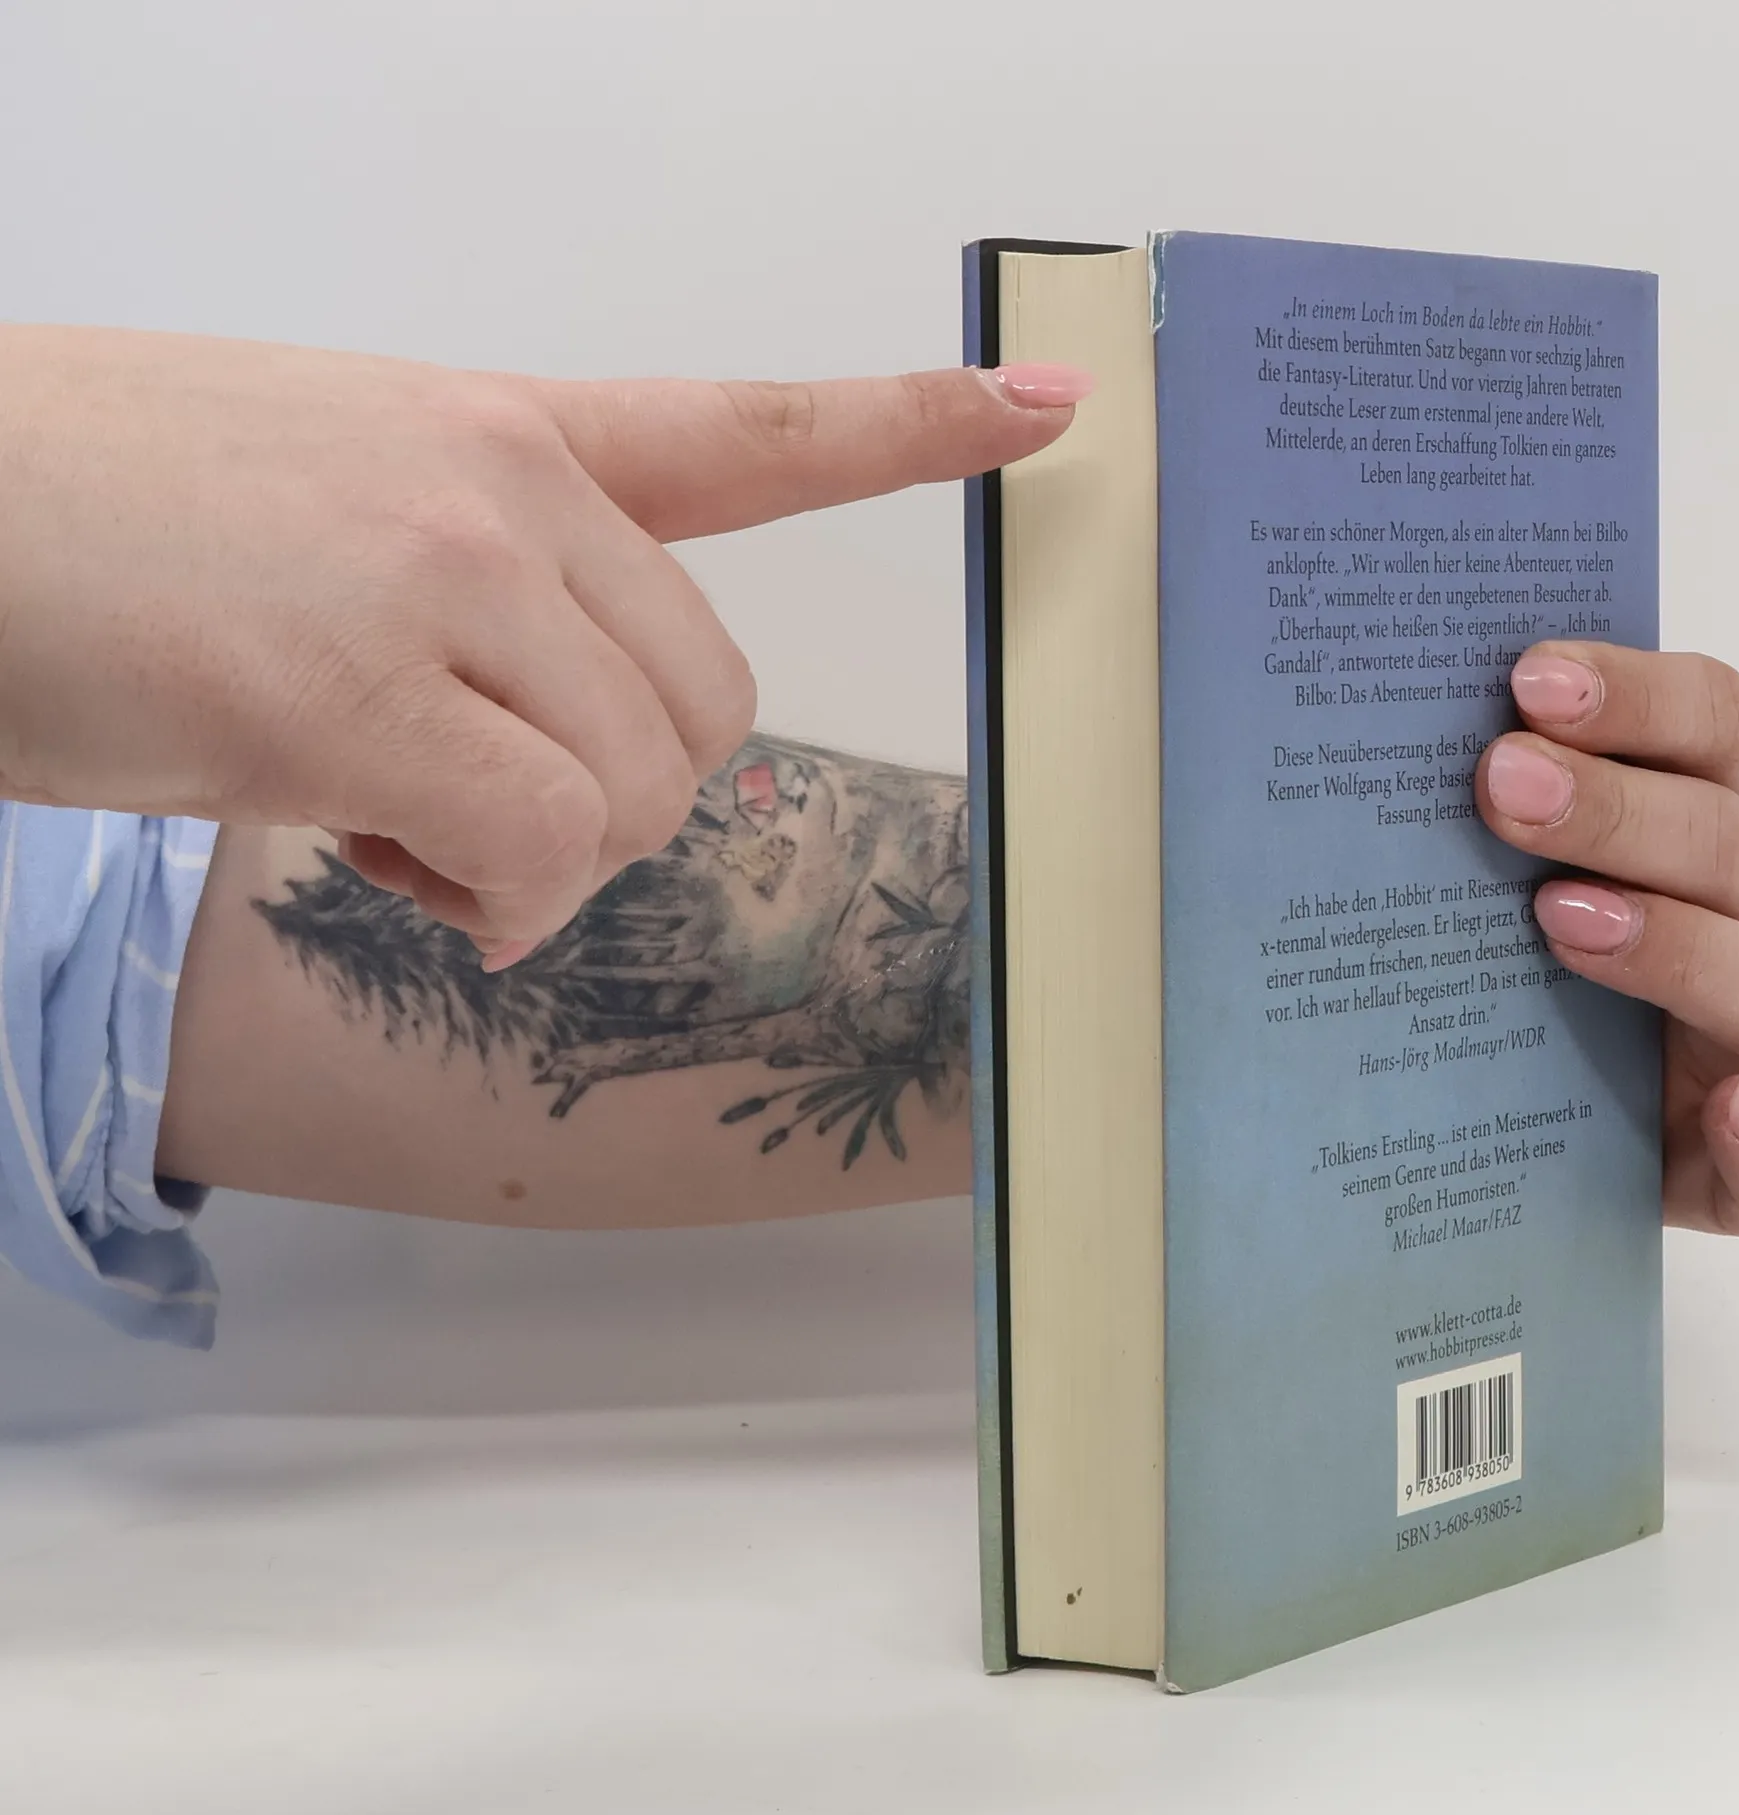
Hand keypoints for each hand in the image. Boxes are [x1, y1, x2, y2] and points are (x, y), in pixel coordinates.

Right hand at [0, 327, 1086, 960]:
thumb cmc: (109, 521)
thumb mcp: (339, 506)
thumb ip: (497, 594)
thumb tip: (585, 751)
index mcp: (506, 432)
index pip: (752, 429)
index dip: (911, 428)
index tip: (1046, 410)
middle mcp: (500, 487)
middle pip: (708, 713)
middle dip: (613, 800)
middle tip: (460, 804)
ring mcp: (439, 578)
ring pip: (636, 796)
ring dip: (532, 860)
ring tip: (385, 818)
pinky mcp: (355, 694)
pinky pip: (539, 852)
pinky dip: (484, 898)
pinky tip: (376, 857)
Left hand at [1476, 643, 1738, 1234]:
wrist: (1492, 1117)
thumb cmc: (1476, 958)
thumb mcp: (1455, 869)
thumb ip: (1432, 801)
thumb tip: (1328, 734)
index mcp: (1679, 824)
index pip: (1709, 722)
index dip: (1638, 692)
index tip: (1527, 677)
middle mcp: (1726, 918)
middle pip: (1723, 840)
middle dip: (1615, 805)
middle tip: (1501, 782)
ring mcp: (1734, 1042)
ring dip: (1676, 944)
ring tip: (1555, 920)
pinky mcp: (1721, 1162)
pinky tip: (1729, 1113)